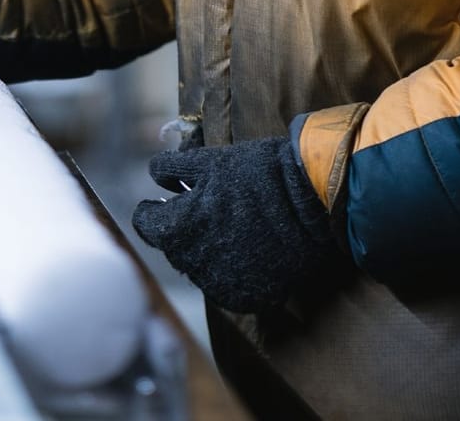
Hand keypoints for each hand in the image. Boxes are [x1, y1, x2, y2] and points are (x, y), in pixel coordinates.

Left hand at [131, 135, 341, 314]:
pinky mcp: (247, 299)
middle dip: (184, 229)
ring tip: (235, 228)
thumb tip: (154, 175)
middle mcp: (192, 265)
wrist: (314, 202)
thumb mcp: (210, 161)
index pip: (145, 223)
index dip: (154, 209)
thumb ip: (172, 169)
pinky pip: (227, 286)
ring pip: (199, 268)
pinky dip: (233, 271)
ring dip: (208, 251)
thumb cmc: (259, 175)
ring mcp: (219, 286)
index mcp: (176, 230)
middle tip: (210, 209)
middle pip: (173, 247)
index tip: (167, 201)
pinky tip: (250, 250)